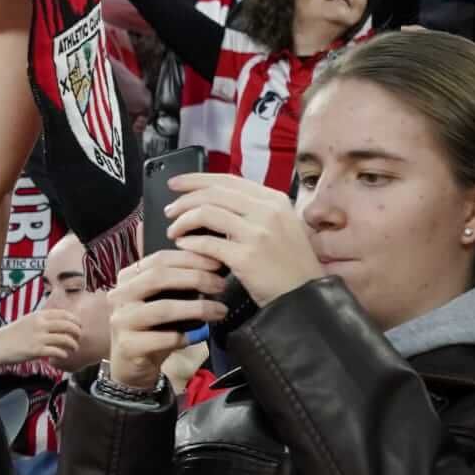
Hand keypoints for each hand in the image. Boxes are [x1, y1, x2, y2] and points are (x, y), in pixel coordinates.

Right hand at [0, 308, 82, 377]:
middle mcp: (40, 324)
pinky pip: (57, 351)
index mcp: (39, 315)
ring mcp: (38, 337)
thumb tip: (60, 322)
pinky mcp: (36, 350)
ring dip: (73, 345)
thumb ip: (43, 320)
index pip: (64, 314)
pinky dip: (63, 354)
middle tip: (79, 338)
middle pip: (68, 325)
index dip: (75, 320)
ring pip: (65, 339)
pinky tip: (63, 355)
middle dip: (77, 332)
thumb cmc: (13, 335)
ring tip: (73, 348)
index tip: (79, 326)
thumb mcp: (28, 321)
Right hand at [105, 250, 229, 389]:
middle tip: (221, 285)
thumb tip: (213, 269)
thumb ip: (176, 283)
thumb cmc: (150, 329)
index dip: (191, 259)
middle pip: (158, 278)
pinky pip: (165, 338)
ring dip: (197, 308)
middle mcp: (119, 296)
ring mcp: (122, 321)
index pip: (159, 259)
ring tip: (219, 311)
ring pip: (163, 308)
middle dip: (196, 278)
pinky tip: (200, 335)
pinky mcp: (128, 346)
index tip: (217, 263)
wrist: (130, 365)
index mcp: (127, 278)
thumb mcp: (159, 300)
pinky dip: (186, 336)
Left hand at [164, 172, 321, 307]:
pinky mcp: (246, 257)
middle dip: (184, 200)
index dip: (197, 179)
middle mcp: (267, 211)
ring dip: (182, 221)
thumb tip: (216, 201)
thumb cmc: (290, 264)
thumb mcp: (281, 226)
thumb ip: (254, 211)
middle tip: (169, 210)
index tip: (176, 184)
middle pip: (213, 194)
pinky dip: (190, 243)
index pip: (228, 180)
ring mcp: (257, 233)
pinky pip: (207, 243)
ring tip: (173, 231)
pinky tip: (183, 246)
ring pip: (206, 213)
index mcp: (274, 200)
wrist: (305, 296)